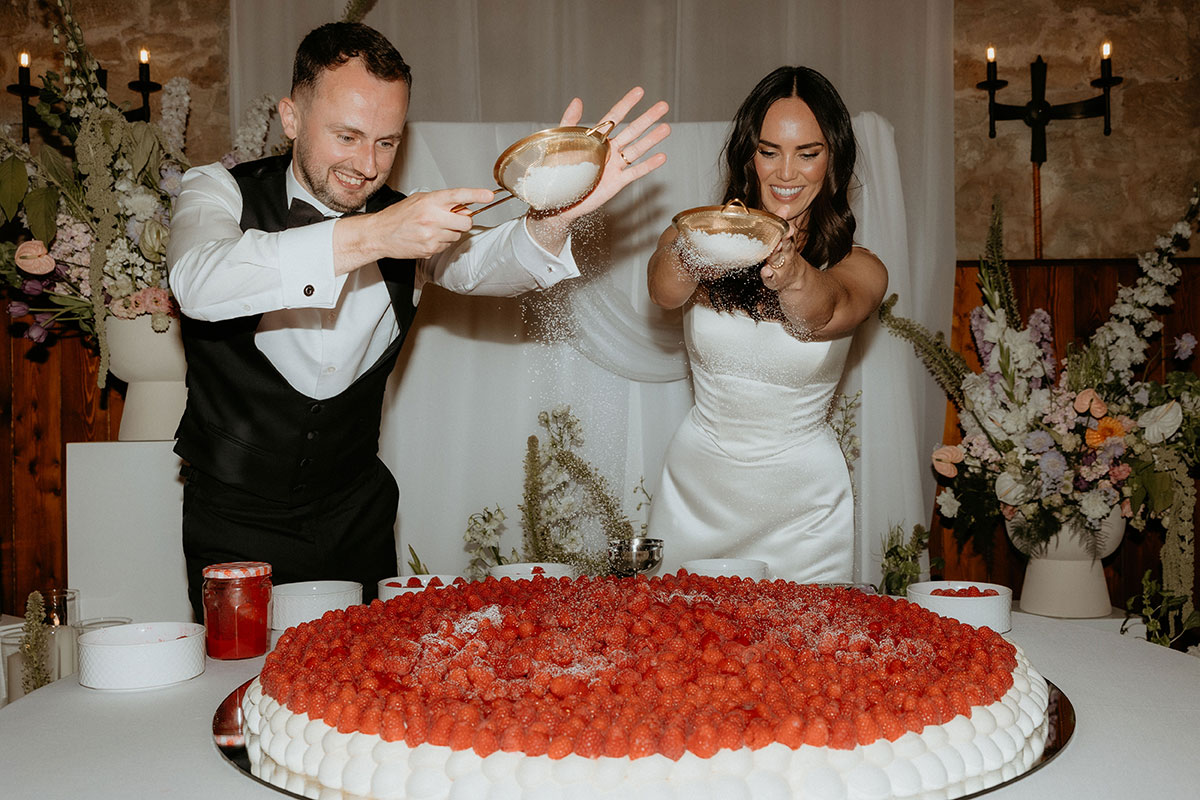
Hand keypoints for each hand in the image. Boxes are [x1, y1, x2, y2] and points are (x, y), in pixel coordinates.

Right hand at [368, 187, 493, 259]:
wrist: (380, 234)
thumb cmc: (398, 216)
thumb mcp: (420, 200)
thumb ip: (442, 202)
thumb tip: (463, 209)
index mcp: (430, 201)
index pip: (458, 196)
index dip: (476, 195)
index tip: (488, 196)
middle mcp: (432, 217)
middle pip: (466, 222)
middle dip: (463, 222)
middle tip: (452, 219)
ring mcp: (432, 235)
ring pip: (457, 235)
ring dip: (450, 232)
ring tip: (433, 228)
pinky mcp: (430, 249)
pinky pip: (447, 246)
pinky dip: (441, 242)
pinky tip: (427, 237)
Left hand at [549, 86, 670, 221]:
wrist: (557, 200)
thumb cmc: (557, 171)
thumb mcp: (561, 143)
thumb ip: (570, 122)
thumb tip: (577, 100)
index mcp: (597, 139)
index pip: (615, 117)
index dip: (627, 104)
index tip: (640, 91)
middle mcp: (609, 150)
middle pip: (632, 130)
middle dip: (648, 118)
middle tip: (663, 106)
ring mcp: (615, 166)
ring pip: (637, 149)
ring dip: (652, 139)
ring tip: (666, 128)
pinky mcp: (617, 182)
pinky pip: (635, 172)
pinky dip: (648, 165)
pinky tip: (662, 156)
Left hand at [760, 221, 809, 290]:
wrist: (795, 277)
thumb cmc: (785, 254)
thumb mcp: (786, 239)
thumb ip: (782, 223)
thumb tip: (784, 207)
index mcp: (786, 244)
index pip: (786, 236)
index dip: (787, 231)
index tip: (789, 228)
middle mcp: (785, 256)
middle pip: (784, 249)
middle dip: (783, 244)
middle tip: (781, 240)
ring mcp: (780, 268)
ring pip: (777, 262)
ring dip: (774, 258)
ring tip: (771, 253)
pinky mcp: (774, 279)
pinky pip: (771, 278)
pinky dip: (768, 275)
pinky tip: (765, 272)